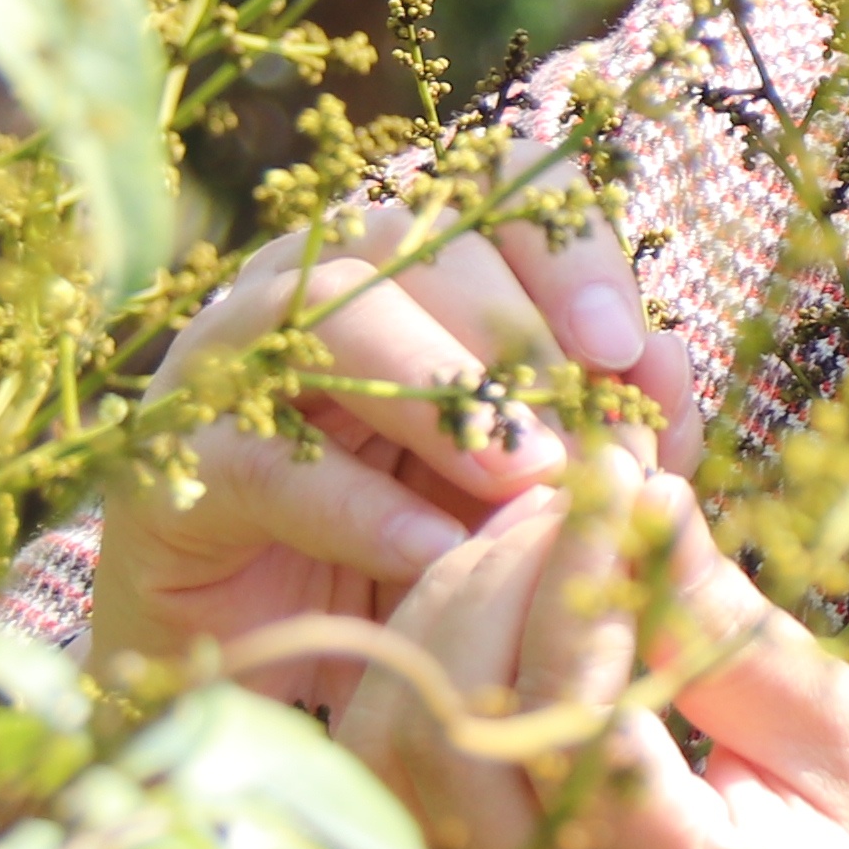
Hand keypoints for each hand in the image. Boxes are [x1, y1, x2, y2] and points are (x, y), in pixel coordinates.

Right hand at [88, 171, 680, 699]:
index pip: (491, 191)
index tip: (628, 349)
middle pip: (409, 235)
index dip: (567, 251)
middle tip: (581, 427)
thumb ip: (607, 430)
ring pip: (326, 314)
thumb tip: (672, 368)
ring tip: (519, 473)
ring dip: (436, 387)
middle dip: (511, 324)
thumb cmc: (417, 544)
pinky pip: (269, 459)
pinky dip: (358, 502)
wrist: (271, 657)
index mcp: (408, 264)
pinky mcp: (176, 463)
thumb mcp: (532, 487)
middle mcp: (313, 283)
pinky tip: (432, 549)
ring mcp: (230, 363)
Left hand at [328, 444, 848, 848]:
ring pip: (403, 758)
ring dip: (455, 622)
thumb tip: (646, 506)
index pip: (570, 715)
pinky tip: (514, 602)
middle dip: (501, 585)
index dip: (580, 575)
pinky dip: (444, 672)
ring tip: (547, 531)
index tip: (619, 469)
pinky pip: (415, 778)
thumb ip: (730, 633)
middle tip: (578, 487)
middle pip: (450, 739)